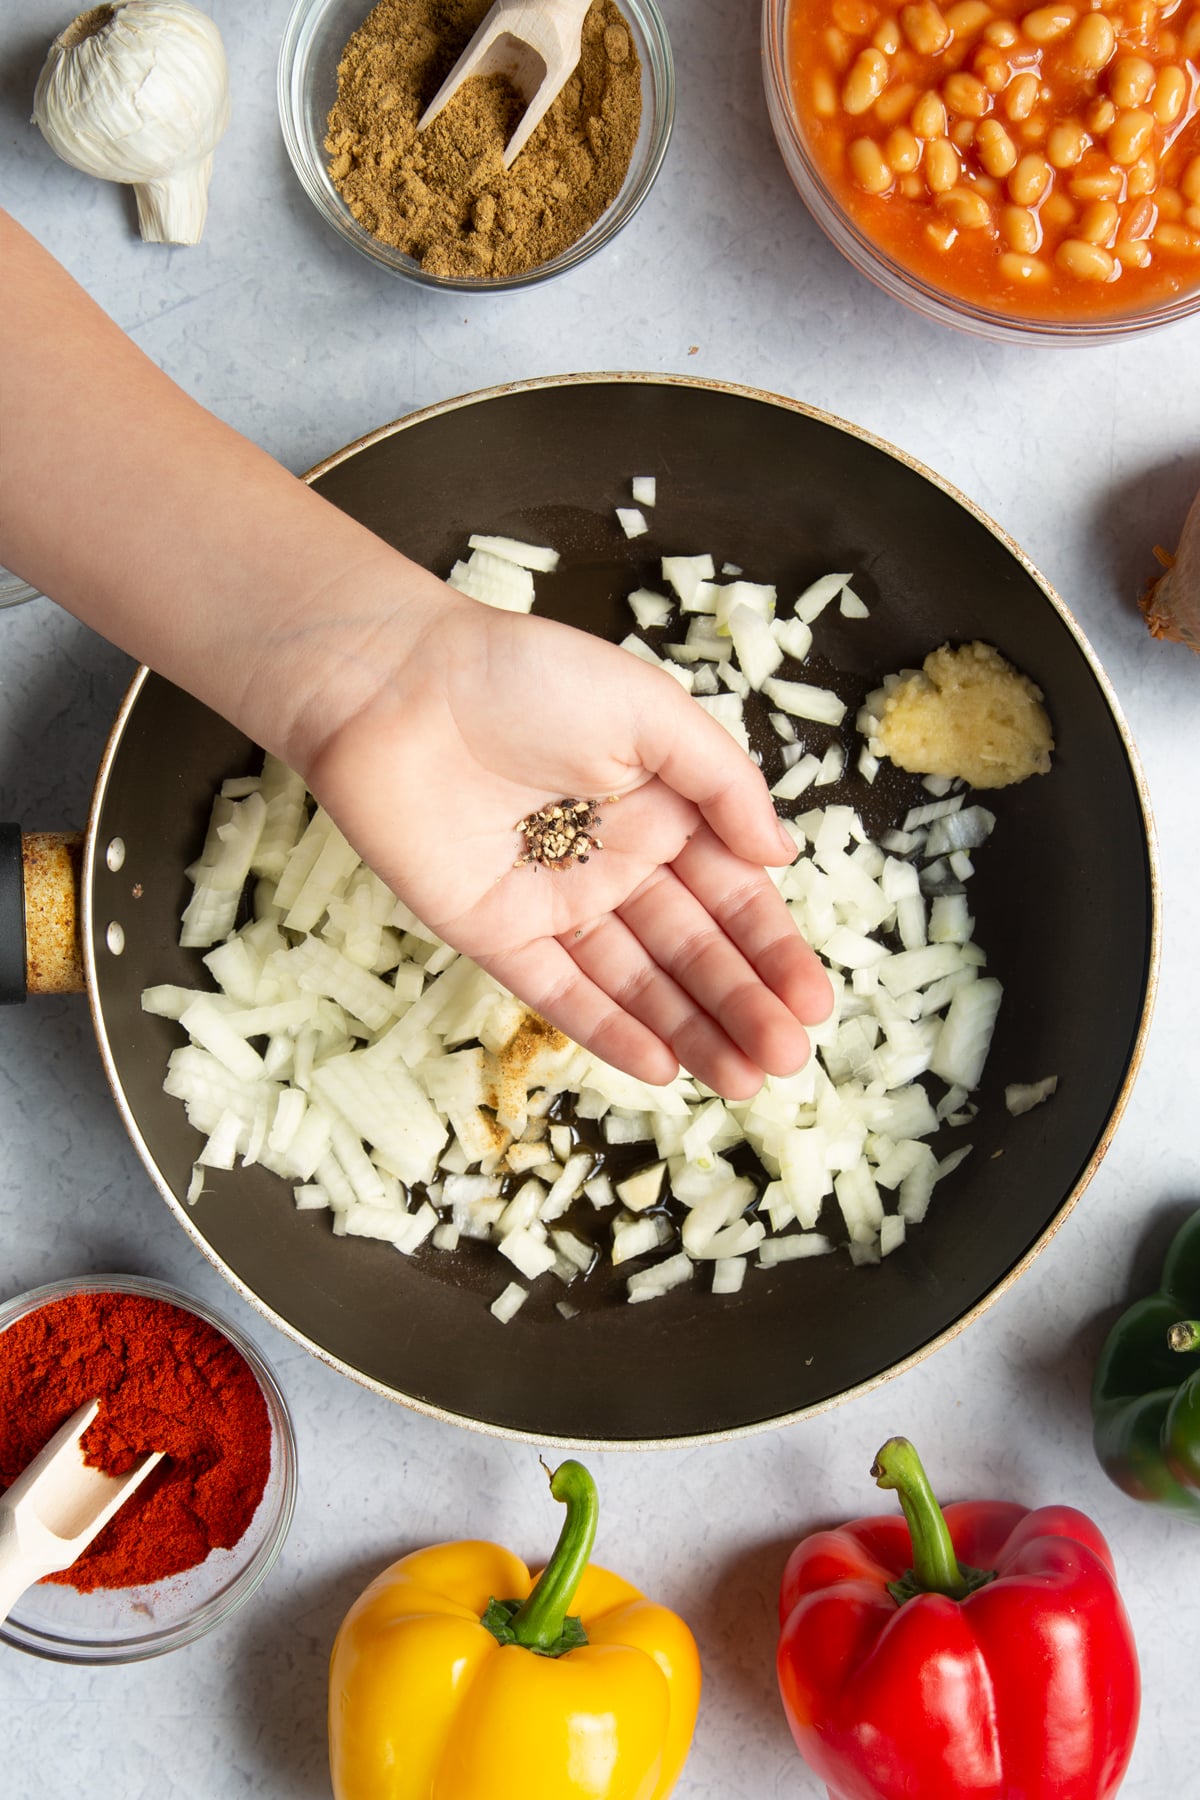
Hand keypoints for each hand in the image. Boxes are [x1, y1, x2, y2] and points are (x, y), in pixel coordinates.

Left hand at [299, 579, 832, 1098]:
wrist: (394, 686)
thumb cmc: (523, 675)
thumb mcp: (648, 708)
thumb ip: (722, 781)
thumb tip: (782, 855)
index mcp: (661, 808)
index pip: (732, 895)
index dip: (773, 950)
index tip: (814, 1004)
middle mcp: (614, 862)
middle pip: (691, 949)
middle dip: (743, 1004)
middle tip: (788, 1061)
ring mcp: (554, 903)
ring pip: (635, 981)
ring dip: (691, 1031)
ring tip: (745, 1082)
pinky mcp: (494, 932)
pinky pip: (558, 991)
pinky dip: (607, 1030)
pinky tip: (662, 1068)